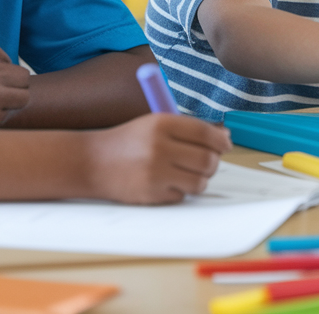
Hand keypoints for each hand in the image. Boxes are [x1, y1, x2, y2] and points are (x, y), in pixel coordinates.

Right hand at [83, 114, 230, 204]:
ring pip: (199, 181)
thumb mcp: (157, 124)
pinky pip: (182, 195)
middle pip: (207, 160)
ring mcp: (154, 174)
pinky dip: (181, 190)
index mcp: (163, 124)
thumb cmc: (130, 141)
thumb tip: (224, 138)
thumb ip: (189, 129)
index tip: (226, 144)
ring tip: (188, 172)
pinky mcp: (150, 195)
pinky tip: (167, 182)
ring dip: (200, 178)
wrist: (92, 162)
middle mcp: (159, 148)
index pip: (206, 134)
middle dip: (214, 161)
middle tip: (208, 160)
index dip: (222, 140)